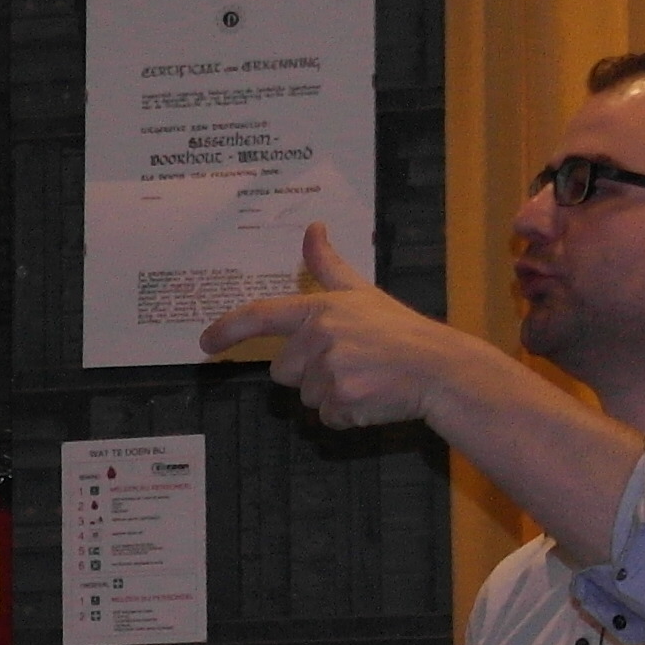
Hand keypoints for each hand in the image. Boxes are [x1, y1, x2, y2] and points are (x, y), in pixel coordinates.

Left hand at [204, 227, 481, 430]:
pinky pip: (326, 417)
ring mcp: (330, 370)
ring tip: (366, 378)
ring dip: (331, 394)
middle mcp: (319, 337)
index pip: (261, 315)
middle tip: (351, 362)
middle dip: (309, 372)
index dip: (228, 328)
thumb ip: (328, 265)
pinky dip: (346, 414)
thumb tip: (313, 226)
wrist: (439, 368)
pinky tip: (372, 397)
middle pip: (282, 371)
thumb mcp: (362, 292)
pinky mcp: (342, 401)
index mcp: (320, 309)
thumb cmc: (401, 331)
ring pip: (306, 396)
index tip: (205, 342)